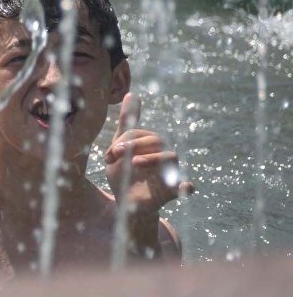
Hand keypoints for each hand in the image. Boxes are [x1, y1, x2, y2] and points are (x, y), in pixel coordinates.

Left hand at [104, 93, 194, 214]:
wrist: (126, 203)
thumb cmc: (124, 172)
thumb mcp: (119, 148)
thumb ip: (127, 124)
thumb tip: (131, 93)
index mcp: (150, 145)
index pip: (141, 133)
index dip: (125, 139)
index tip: (110, 152)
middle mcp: (162, 155)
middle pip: (157, 140)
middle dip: (135, 144)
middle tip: (116, 153)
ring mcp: (169, 172)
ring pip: (171, 157)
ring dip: (153, 158)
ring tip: (134, 163)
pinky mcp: (171, 191)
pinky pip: (185, 187)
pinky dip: (186, 187)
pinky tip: (186, 186)